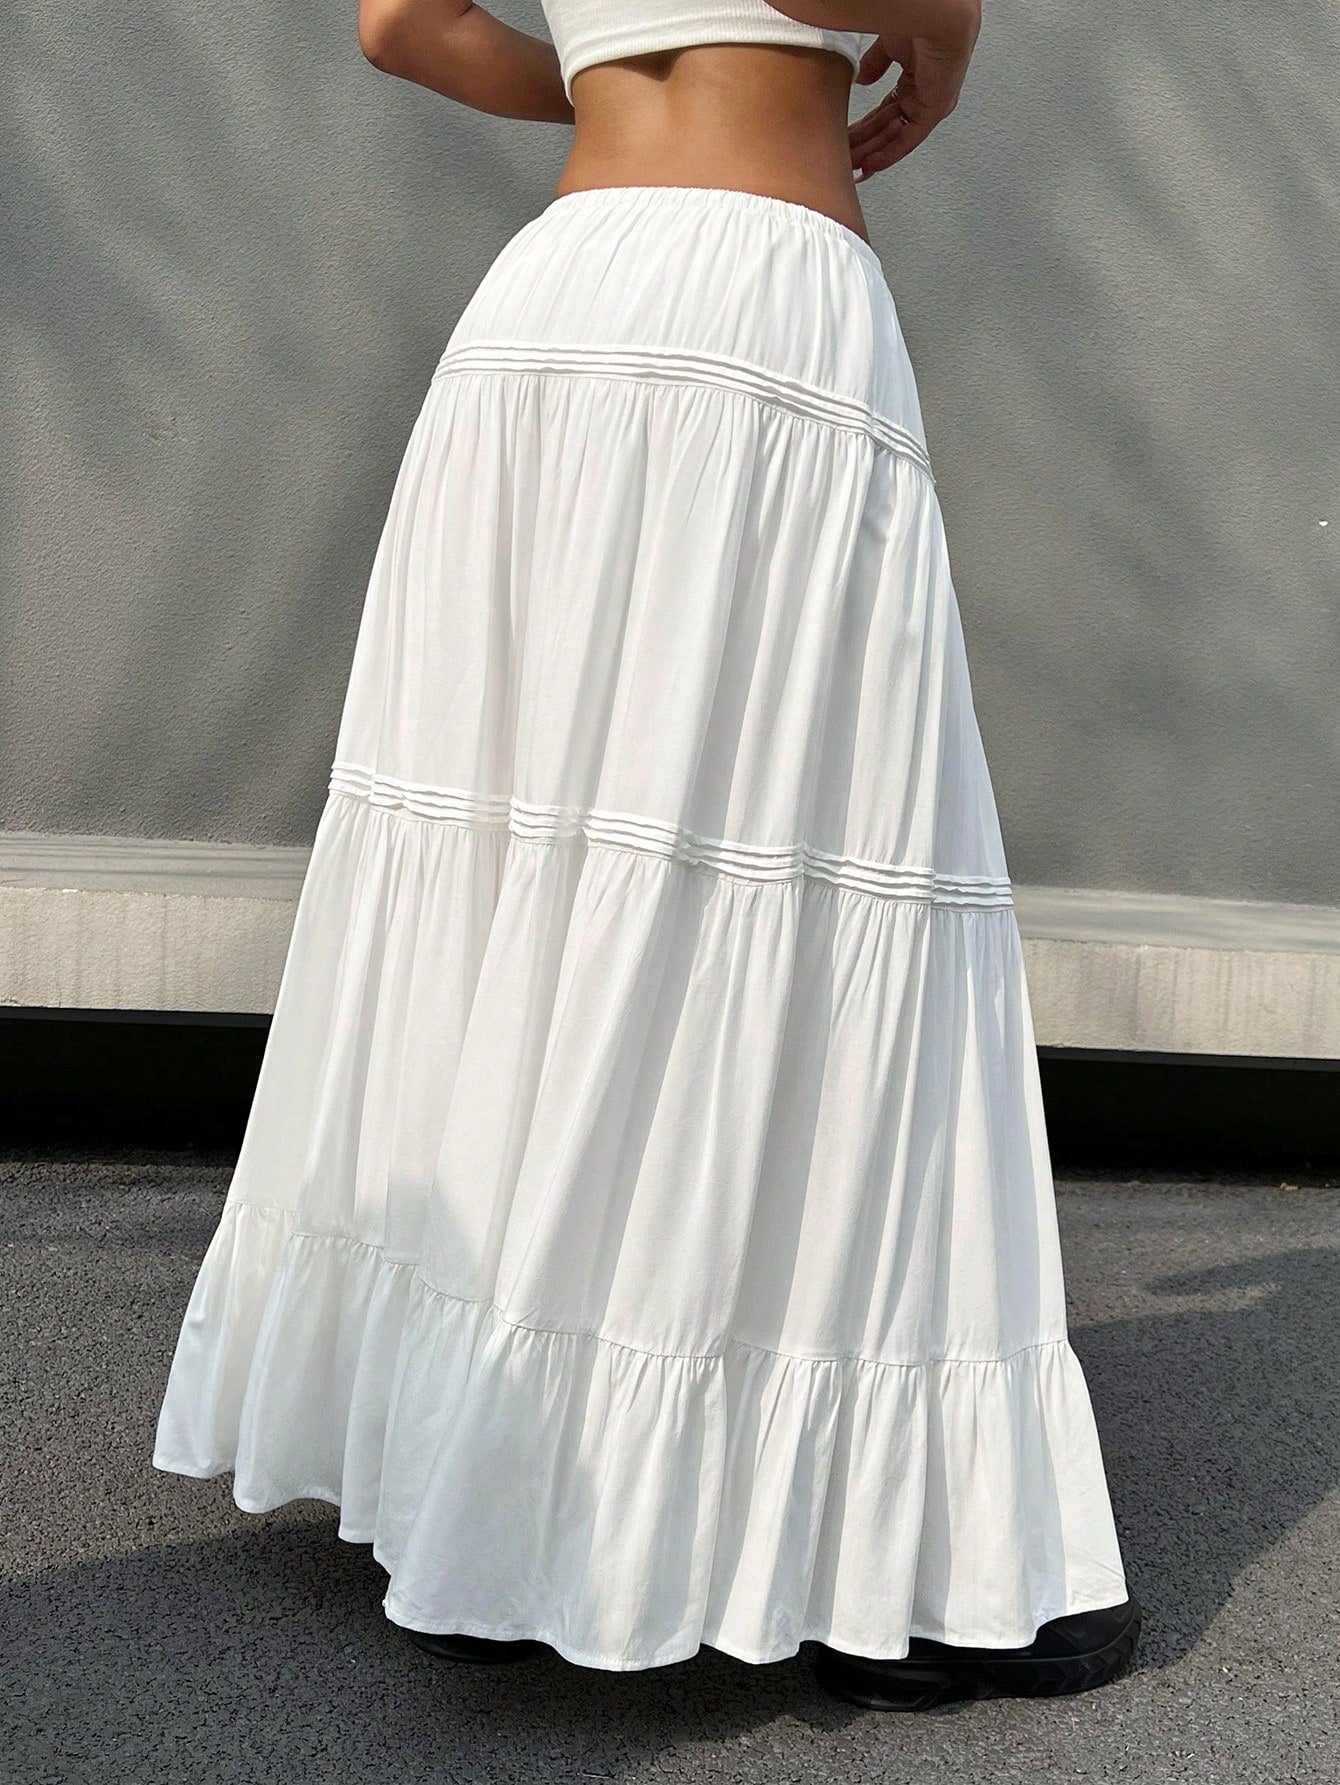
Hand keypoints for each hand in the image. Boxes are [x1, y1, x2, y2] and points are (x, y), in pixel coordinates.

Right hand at [848, 21, 979, 180]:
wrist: (936, 18)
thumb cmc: (920, 21)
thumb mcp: (888, 47)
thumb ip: (874, 65)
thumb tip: (862, 80)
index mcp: (915, 81)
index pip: (885, 113)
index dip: (866, 129)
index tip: (849, 139)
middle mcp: (923, 96)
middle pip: (888, 130)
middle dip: (865, 146)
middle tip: (846, 159)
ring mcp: (929, 106)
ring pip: (895, 139)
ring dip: (872, 155)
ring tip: (852, 166)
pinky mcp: (933, 113)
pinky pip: (908, 141)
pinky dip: (887, 155)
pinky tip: (870, 165)